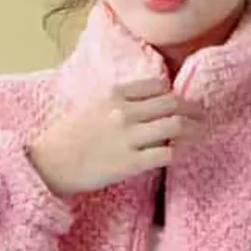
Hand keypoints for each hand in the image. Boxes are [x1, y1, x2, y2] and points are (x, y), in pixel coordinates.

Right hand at [26, 74, 204, 196]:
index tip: (180, 103)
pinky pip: (166, 154)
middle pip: (172, 103)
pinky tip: (177, 155)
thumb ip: (115, 102)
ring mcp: (128, 138)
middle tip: (202, 115)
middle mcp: (123, 112)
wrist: (48, 164)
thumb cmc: (64, 138)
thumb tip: (141, 104)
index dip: (172, 95)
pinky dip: (177, 153)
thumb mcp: (89, 107)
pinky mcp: (131, 163)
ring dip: (192, 130)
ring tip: (199, 134)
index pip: (156, 86)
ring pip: (175, 125)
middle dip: (192, 109)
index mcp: (113, 95)